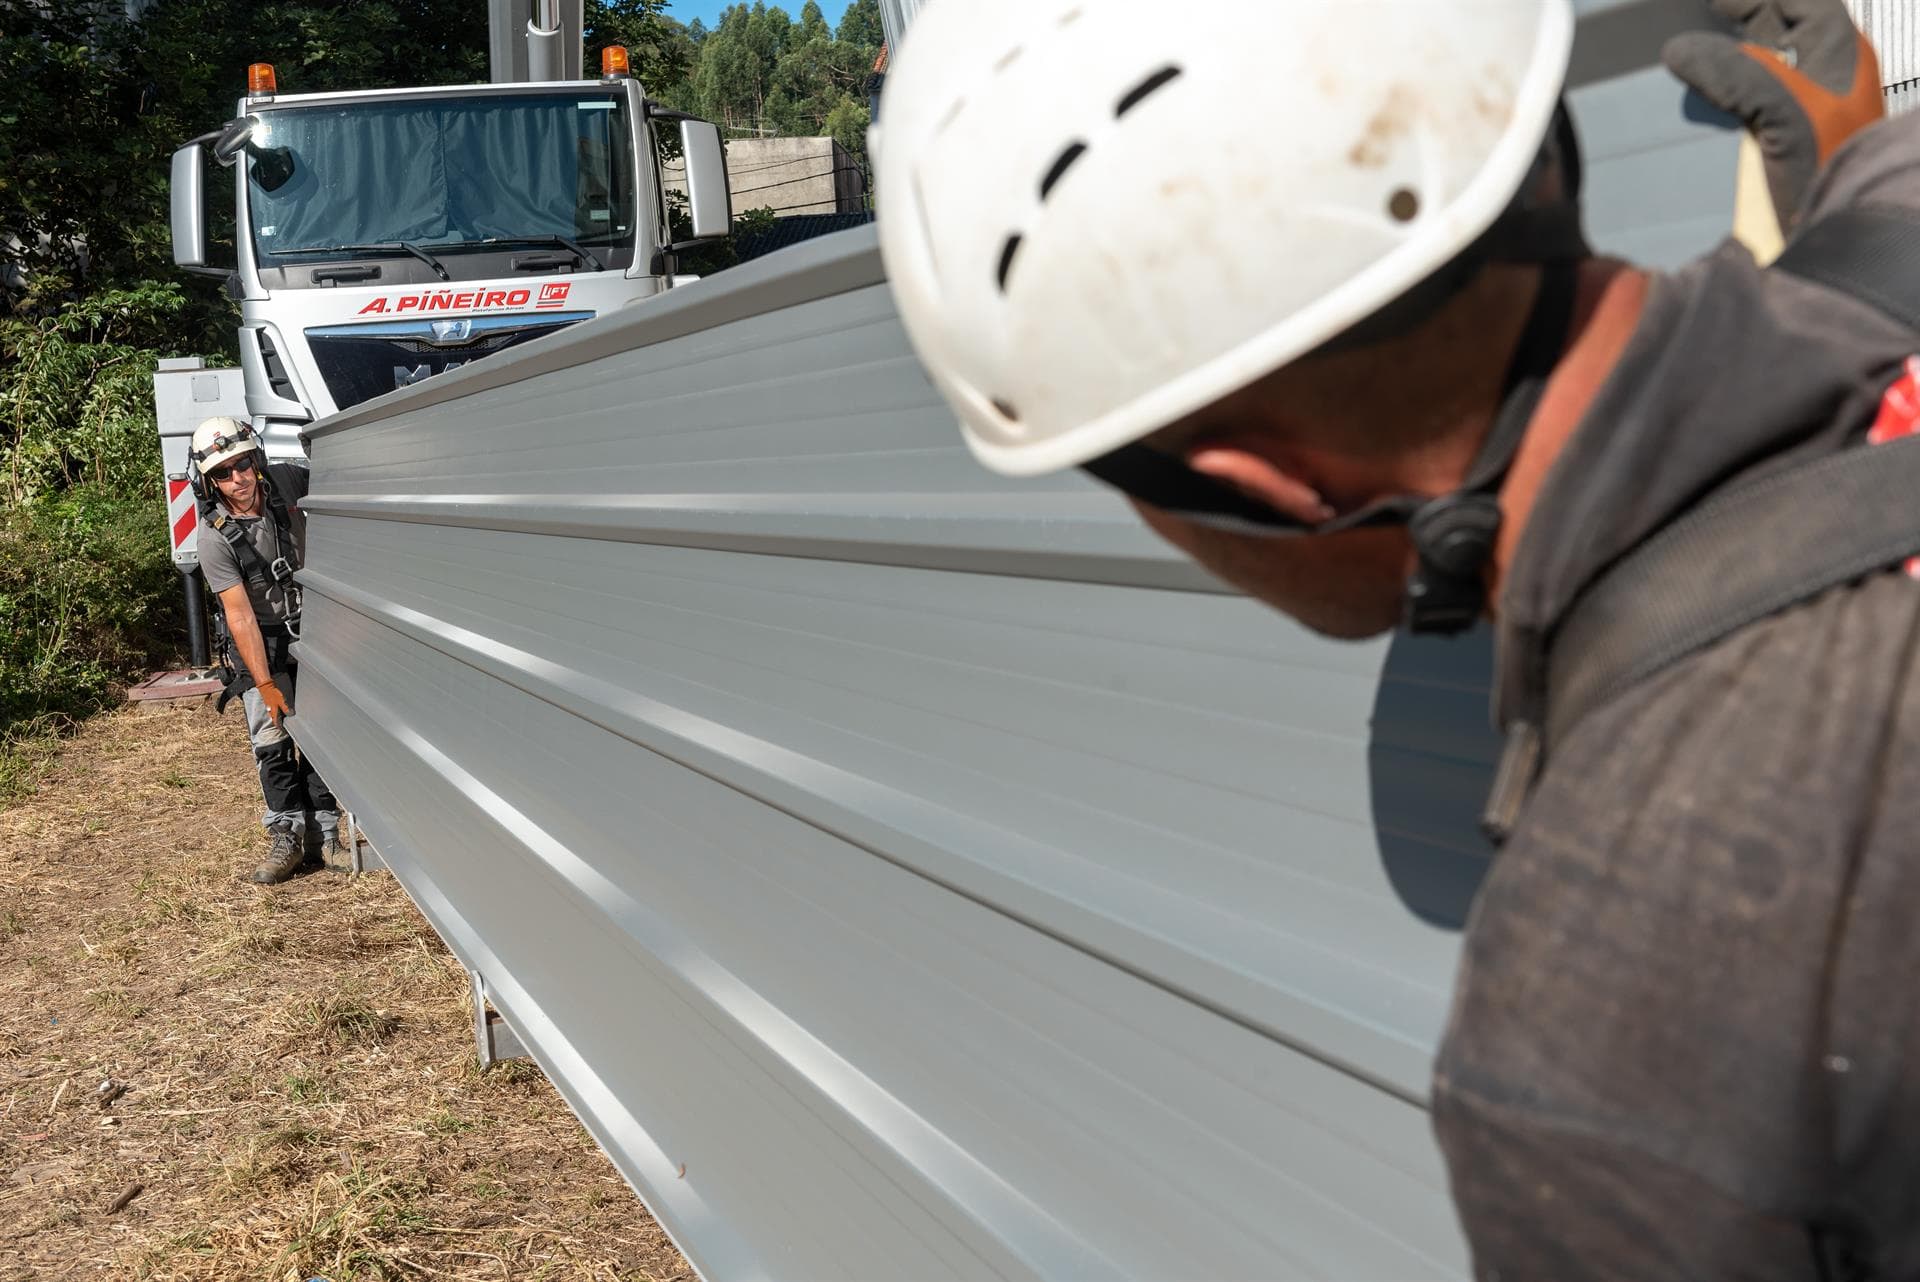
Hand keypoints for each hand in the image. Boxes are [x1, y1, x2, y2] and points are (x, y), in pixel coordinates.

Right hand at [256, 680, 291, 726]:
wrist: (266, 686)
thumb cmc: (273, 694)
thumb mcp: (281, 701)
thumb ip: (286, 708)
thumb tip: (291, 714)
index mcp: (273, 712)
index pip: (276, 723)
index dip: (280, 727)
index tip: (284, 730)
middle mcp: (270, 711)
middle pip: (275, 720)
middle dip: (280, 723)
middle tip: (285, 725)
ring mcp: (269, 707)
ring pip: (274, 715)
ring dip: (279, 718)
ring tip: (285, 719)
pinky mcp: (270, 703)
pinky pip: (274, 710)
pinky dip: (278, 712)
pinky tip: (281, 710)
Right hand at [1664, 0, 1883, 230]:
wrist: (1826, 240)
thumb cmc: (1827, 171)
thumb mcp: (1785, 108)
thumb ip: (1734, 71)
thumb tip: (1677, 49)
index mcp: (1837, 57)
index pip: (1800, 4)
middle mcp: (1817, 79)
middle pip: (1774, 31)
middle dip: (1737, 18)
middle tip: (1696, 10)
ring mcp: (1792, 113)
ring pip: (1752, 69)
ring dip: (1719, 58)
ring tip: (1685, 49)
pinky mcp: (1766, 146)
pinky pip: (1736, 108)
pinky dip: (1711, 97)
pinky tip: (1687, 96)